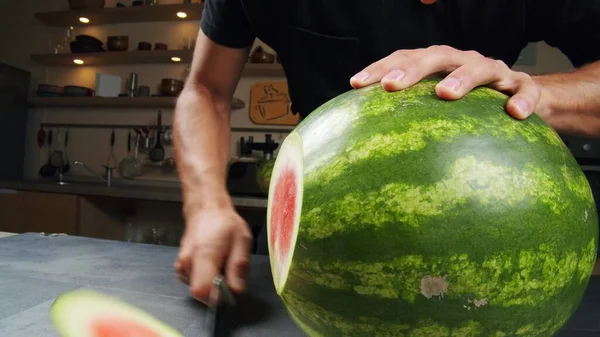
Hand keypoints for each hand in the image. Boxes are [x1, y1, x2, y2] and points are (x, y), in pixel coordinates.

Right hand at [174, 207, 252, 303]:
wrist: (206, 210)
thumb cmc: (225, 223)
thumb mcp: (242, 242)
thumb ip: (238, 267)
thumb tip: (235, 292)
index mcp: (203, 255)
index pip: (203, 291)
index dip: (219, 296)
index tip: (232, 286)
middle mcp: (187, 263)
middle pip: (202, 293)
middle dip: (220, 290)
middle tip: (230, 270)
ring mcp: (181, 267)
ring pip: (200, 289)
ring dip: (214, 283)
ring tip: (223, 263)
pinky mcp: (181, 269)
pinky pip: (196, 283)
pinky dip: (207, 279)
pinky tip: (213, 263)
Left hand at [350, 45, 540, 119]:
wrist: (519, 98)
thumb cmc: (468, 107)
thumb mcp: (437, 108)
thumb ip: (410, 115)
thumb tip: (367, 145)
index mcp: (438, 64)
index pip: (404, 58)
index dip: (379, 68)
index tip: (355, 84)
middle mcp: (463, 61)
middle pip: (436, 57)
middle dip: (411, 69)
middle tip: (390, 86)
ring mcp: (494, 71)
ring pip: (479, 68)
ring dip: (461, 78)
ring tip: (444, 93)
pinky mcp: (523, 86)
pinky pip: (525, 90)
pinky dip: (521, 99)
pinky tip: (513, 113)